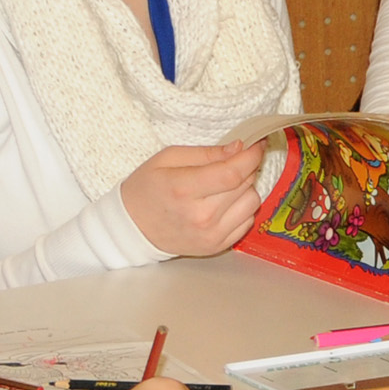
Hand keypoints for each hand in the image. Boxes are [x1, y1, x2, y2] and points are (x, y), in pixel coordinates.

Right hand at [120, 141, 265, 255]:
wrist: (133, 228)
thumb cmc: (148, 188)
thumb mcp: (167, 158)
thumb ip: (206, 152)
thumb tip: (239, 148)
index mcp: (184, 189)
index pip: (233, 172)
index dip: (250, 155)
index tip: (255, 143)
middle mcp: (201, 216)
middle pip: (245, 185)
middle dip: (246, 167)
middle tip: (233, 161)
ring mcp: (211, 235)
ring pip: (252, 203)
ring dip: (245, 189)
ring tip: (225, 185)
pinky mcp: (217, 246)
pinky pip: (247, 221)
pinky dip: (241, 208)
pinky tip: (223, 203)